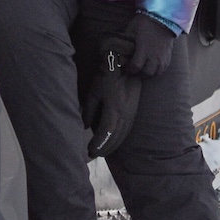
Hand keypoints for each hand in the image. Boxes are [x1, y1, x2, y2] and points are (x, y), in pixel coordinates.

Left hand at [80, 36, 141, 157]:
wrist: (126, 65)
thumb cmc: (106, 77)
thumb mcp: (93, 93)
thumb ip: (89, 111)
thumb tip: (85, 127)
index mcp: (113, 110)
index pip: (105, 134)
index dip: (97, 144)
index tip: (89, 151)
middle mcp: (125, 115)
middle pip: (115, 138)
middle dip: (104, 148)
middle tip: (93, 154)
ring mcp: (131, 113)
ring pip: (122, 135)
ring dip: (112, 145)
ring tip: (102, 152)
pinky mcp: (134, 111)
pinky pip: (127, 129)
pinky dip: (119, 138)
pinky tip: (113, 141)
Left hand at [127, 11, 176, 77]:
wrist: (162, 18)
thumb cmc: (144, 23)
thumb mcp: (131, 30)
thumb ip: (125, 42)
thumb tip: (117, 50)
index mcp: (143, 50)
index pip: (135, 67)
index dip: (129, 69)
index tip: (126, 66)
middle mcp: (154, 56)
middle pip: (146, 74)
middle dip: (139, 73)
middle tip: (134, 69)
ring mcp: (162, 57)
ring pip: (156, 73)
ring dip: (148, 73)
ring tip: (143, 69)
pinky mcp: (168, 56)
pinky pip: (163, 69)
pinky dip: (157, 70)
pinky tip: (152, 66)